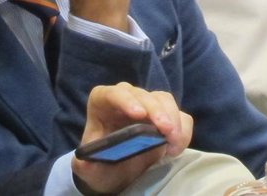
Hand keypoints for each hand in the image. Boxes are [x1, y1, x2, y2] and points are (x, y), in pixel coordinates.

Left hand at [73, 83, 190, 194]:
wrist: (117, 171)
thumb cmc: (100, 164)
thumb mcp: (88, 168)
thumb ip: (84, 165)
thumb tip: (84, 162)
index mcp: (102, 104)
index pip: (112, 94)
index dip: (125, 100)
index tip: (138, 114)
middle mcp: (127, 99)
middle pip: (143, 95)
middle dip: (156, 111)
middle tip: (165, 131)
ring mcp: (148, 105)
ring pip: (163, 100)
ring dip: (172, 117)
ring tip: (173, 140)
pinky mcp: (165, 117)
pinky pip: (179, 114)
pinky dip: (182, 128)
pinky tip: (177, 146)